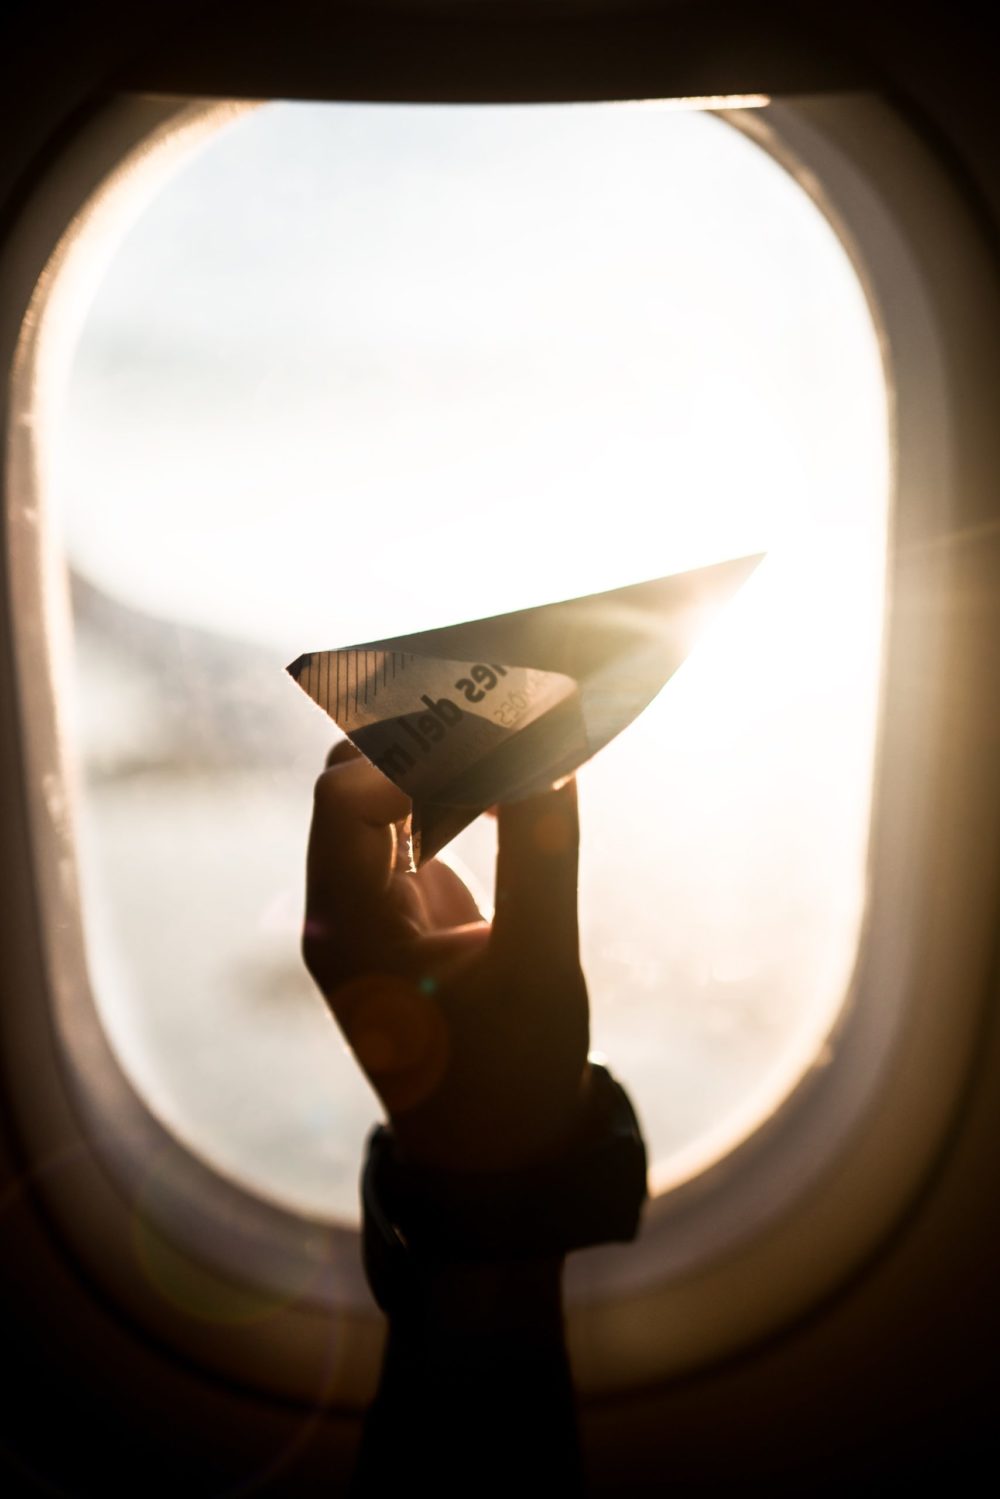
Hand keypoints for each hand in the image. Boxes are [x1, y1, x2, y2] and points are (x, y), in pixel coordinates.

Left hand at [302, 742, 590, 1171]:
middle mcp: (340, 910)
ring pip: (378, 799)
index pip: (345, 799)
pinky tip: (511, 786)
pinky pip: (411, 827)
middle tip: (507, 713)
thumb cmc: (515, 1072)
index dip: (411, 756)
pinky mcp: (401, 912)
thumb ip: (540, 853)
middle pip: (350, 784)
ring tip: (516, 741)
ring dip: (438, 763)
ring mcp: (367, 909)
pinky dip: (454, 795)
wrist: (500, 1154)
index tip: (495, 742)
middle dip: (421, 742)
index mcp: (347, 928)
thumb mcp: (540, 964)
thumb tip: (548, 753)